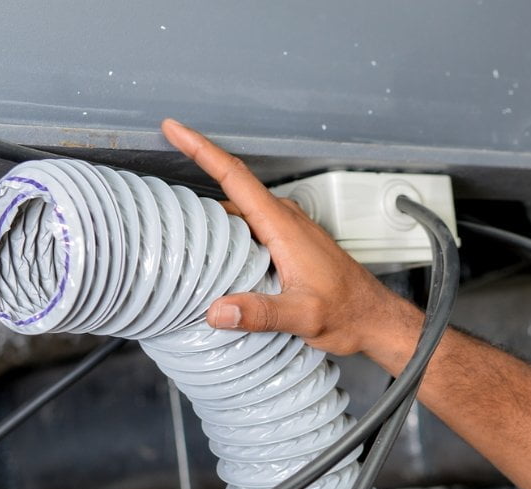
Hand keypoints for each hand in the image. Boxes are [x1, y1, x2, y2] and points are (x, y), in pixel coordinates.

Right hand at [160, 119, 420, 363]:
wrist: (374, 319)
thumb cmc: (348, 312)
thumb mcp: (303, 316)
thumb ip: (262, 313)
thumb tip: (219, 311)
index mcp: (283, 226)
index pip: (235, 177)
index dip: (201, 149)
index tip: (174, 128)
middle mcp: (285, 220)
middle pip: (231, 189)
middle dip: (194, 176)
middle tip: (156, 187)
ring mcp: (287, 230)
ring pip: (239, 210)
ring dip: (209, 212)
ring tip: (174, 222)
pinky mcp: (289, 243)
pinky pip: (250, 226)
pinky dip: (227, 230)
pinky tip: (213, 250)